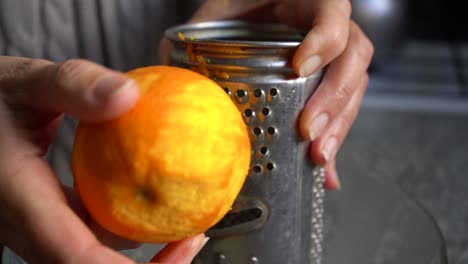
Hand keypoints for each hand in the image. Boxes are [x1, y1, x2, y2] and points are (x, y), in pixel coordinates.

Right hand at [0, 56, 205, 263]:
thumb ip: (73, 85)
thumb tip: (129, 95)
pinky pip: (87, 235)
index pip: (76, 257)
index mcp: (20, 201)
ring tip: (182, 221)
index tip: (181, 244)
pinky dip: (122, 226)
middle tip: (192, 236)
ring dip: (138, 246)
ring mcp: (33, 227)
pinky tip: (146, 201)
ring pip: (88, 256)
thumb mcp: (28, 82)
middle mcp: (24, 226)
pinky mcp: (44, 219)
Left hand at [182, 0, 373, 189]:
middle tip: (308, 130)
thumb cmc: (236, 10)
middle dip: (334, 98)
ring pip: (355, 86)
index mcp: (308, 1)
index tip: (300, 67)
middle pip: (353, 58)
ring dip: (339, 123)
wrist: (248, 15)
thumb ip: (198, 36)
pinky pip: (344, 107)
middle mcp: (328, 27)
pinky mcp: (328, 82)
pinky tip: (326, 167)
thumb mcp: (216, 16)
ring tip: (318, 155)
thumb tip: (172, 76)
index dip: (324, 39)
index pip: (333, 13)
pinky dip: (335, 137)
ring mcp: (333, 55)